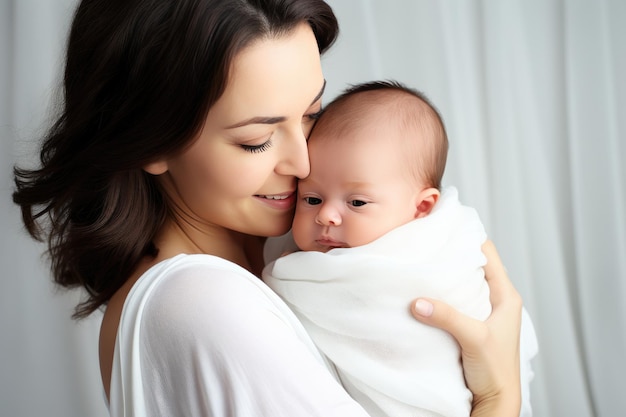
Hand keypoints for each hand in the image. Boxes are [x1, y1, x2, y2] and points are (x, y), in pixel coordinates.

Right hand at [410, 240, 521, 416]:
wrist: (495, 402)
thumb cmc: (497, 371)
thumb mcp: (474, 338)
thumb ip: (448, 317)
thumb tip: (417, 301)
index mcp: (506, 296)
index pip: (488, 253)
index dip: (468, 238)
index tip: (445, 228)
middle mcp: (496, 300)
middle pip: (472, 265)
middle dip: (451, 254)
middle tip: (427, 245)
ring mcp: (482, 313)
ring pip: (462, 284)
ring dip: (444, 277)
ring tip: (421, 265)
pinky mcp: (469, 325)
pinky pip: (454, 301)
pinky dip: (440, 295)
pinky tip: (423, 293)